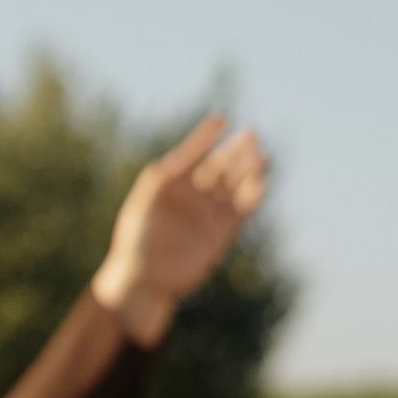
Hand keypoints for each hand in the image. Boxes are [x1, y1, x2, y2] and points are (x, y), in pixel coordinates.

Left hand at [91, 115, 268, 343]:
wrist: (144, 278)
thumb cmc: (136, 238)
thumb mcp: (145, 201)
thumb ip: (164, 175)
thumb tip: (184, 155)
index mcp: (172, 182)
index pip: (194, 152)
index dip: (207, 135)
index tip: (222, 119)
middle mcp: (193, 195)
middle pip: (221, 166)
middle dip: (236, 151)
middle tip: (252, 135)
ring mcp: (209, 213)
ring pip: (235, 185)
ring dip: (249, 171)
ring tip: (261, 157)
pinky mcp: (222, 233)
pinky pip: (241, 210)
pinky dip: (252, 197)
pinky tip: (261, 183)